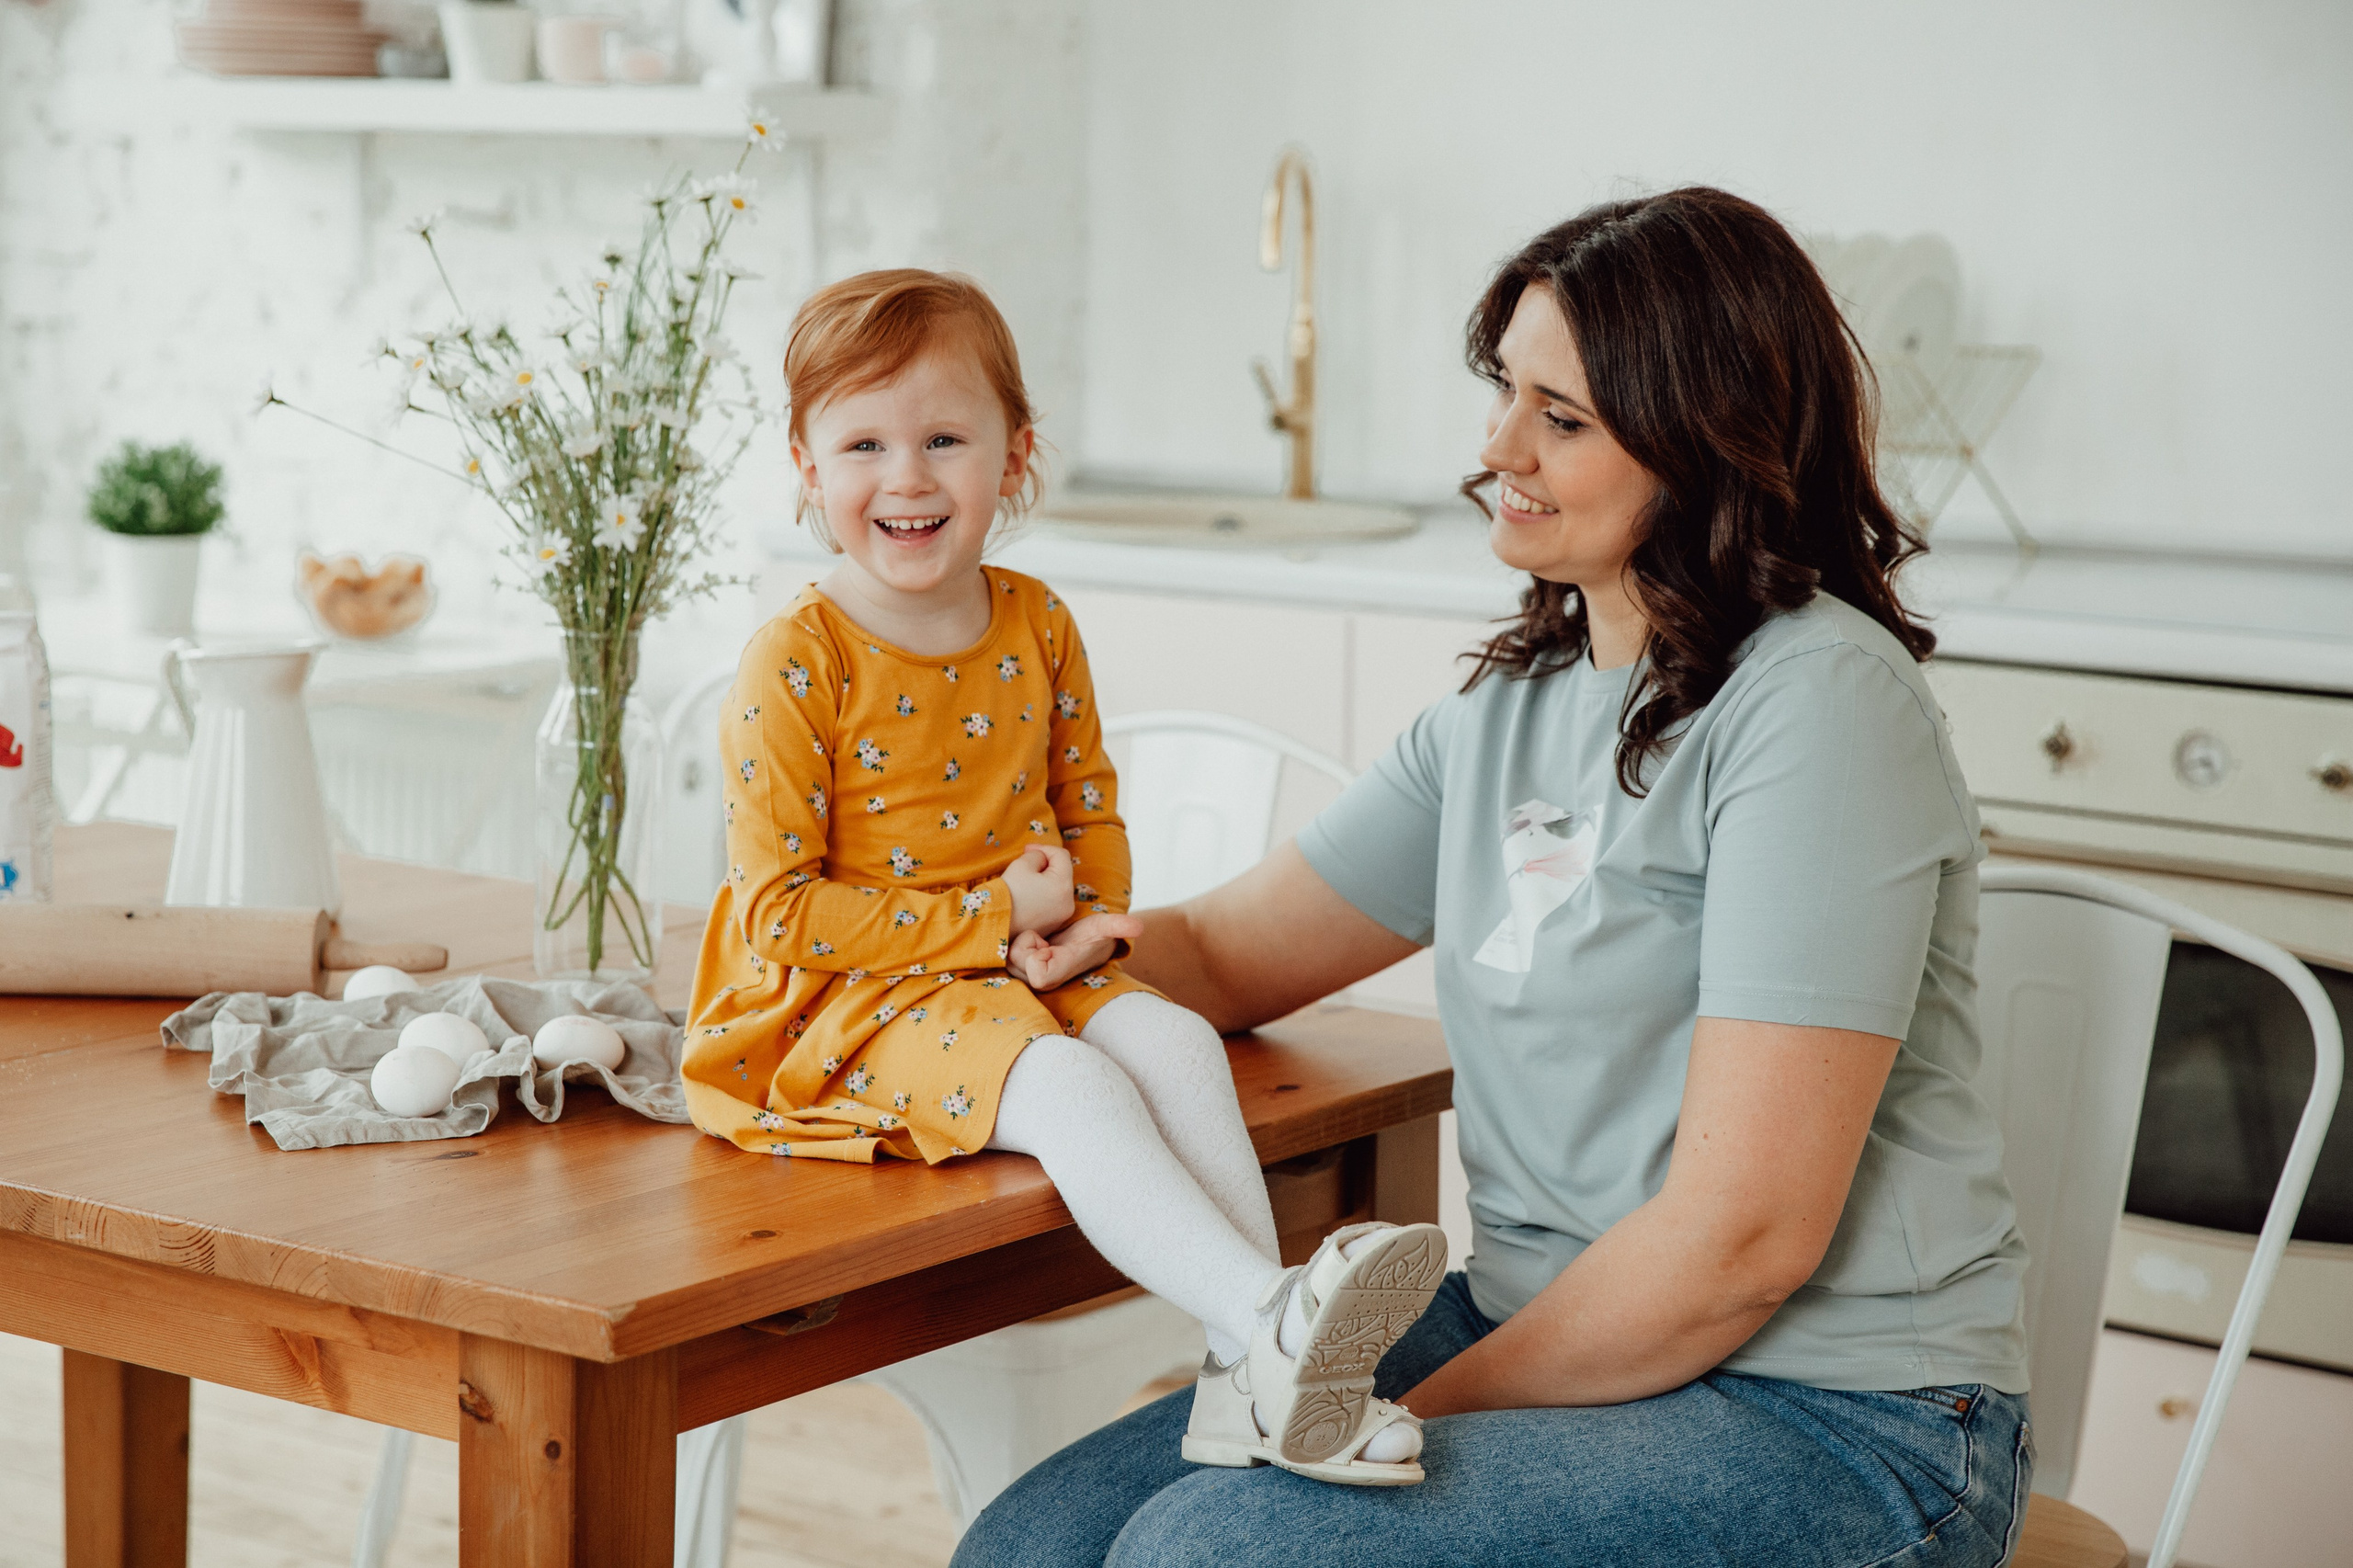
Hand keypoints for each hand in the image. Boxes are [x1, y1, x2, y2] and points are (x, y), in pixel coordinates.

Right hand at [1002, 843, 1075, 935]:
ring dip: (1044, 879)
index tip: (1027, 849)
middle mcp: (1068, 903)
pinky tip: (1026, 895)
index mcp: (1063, 886)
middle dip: (1045, 864)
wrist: (995, 925)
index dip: (1044, 848)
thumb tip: (1042, 859)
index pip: (1061, 856)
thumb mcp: (1022, 864)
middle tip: (1025, 862)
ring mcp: (1062, 916)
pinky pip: (1053, 902)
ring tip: (1025, 880)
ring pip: (1057, 887)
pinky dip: (1043, 894)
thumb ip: (1037, 856)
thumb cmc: (1008, 893)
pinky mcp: (1053, 925)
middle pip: (1062, 872)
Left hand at [1009, 911, 1144, 990]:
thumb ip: (1117, 926)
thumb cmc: (1091, 936)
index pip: (1036, 974)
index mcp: (1056, 974)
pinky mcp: (1017, 967)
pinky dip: (1015, 945)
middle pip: (1014, 962)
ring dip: (1021, 944)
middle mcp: (1039, 980)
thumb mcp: (1103, 927)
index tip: (1048, 944)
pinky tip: (1033, 943)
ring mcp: (1026, 975)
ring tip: (1041, 941)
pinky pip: (1003, 954)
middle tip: (1045, 941)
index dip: (1036, 955)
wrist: (1080, 942)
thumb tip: (1139, 926)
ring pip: (1007, 957)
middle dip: (1026, 946)